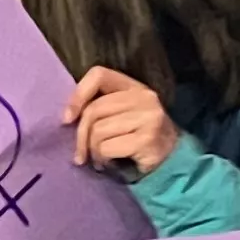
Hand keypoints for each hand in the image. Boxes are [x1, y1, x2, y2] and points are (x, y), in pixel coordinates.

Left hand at [65, 66, 184, 180]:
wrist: (171, 161)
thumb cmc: (138, 139)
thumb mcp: (122, 115)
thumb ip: (101, 108)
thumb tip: (68, 117)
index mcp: (134, 86)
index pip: (99, 75)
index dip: (78, 94)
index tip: (67, 118)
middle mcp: (144, 97)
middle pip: (94, 110)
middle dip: (81, 135)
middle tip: (81, 153)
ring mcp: (148, 117)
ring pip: (98, 131)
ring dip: (93, 150)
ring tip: (99, 158)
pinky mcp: (147, 139)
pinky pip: (106, 148)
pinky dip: (102, 160)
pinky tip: (108, 164)